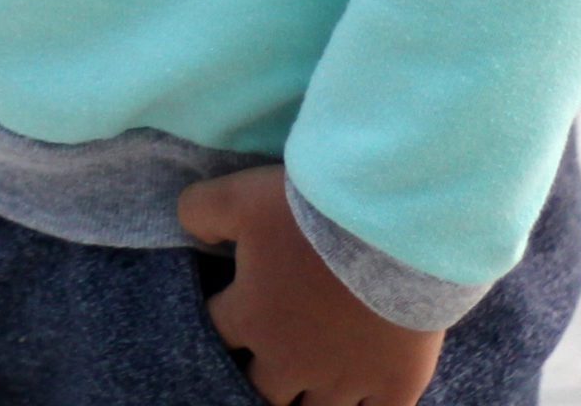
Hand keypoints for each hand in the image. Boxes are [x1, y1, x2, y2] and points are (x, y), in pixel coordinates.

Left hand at [177, 166, 444, 405]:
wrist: (392, 225)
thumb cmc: (310, 212)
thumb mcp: (240, 195)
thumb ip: (201, 210)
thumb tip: (187, 227)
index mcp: (253, 318)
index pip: (217, 329)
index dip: (220, 316)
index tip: (229, 307)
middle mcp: (291, 361)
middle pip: (263, 390)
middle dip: (262, 377)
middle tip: (269, 360)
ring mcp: (344, 380)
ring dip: (308, 400)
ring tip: (308, 388)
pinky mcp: (393, 384)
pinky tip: (363, 402)